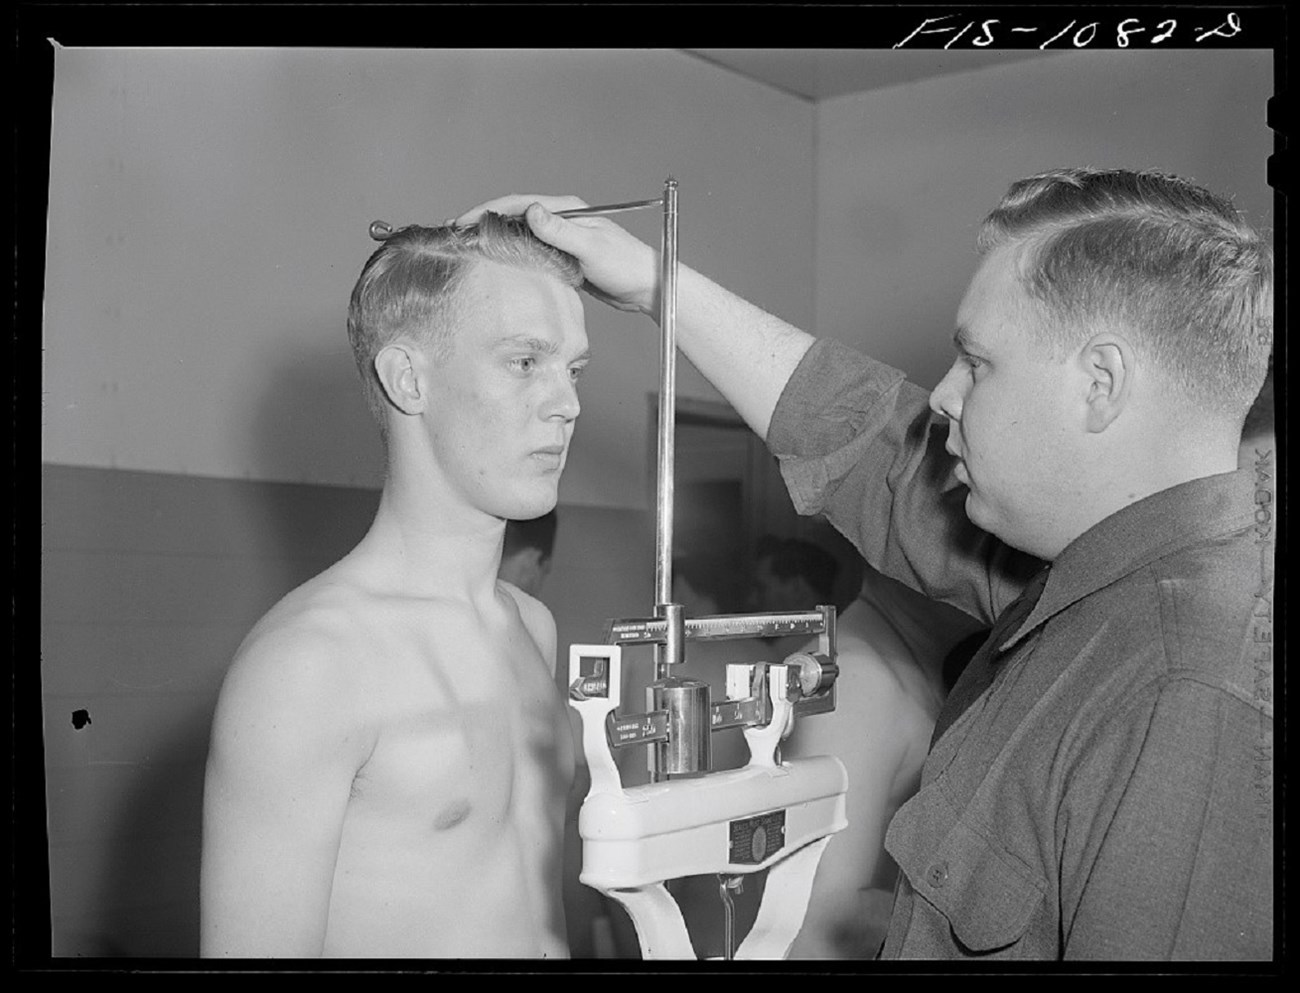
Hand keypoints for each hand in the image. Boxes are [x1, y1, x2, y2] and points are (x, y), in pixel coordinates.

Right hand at [453, 195, 658, 314]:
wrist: (645, 286)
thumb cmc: (625, 264)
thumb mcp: (591, 247)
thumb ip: (561, 231)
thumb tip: (531, 212)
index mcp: (567, 209)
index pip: (519, 204)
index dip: (488, 211)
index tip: (464, 222)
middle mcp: (563, 220)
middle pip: (515, 217)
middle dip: (485, 224)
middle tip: (457, 235)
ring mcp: (562, 239)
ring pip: (521, 236)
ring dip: (496, 240)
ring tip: (469, 249)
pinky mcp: (564, 259)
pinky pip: (531, 253)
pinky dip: (511, 256)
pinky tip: (497, 266)